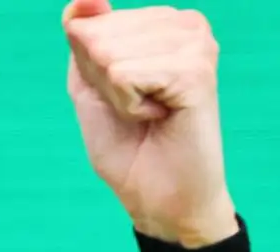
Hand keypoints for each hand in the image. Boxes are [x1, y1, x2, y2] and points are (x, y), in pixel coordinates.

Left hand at [62, 0, 239, 247]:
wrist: (157, 198)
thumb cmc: (128, 145)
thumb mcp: (90, 85)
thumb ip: (83, 39)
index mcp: (162, 24)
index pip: (90, 24)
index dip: (92, 71)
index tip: (123, 97)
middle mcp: (186, 25)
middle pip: (98, 35)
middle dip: (104, 82)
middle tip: (137, 110)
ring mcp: (195, 45)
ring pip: (110, 54)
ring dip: (118, 96)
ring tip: (149, 115)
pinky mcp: (196, 71)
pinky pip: (125, 74)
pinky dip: (129, 105)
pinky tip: (159, 118)